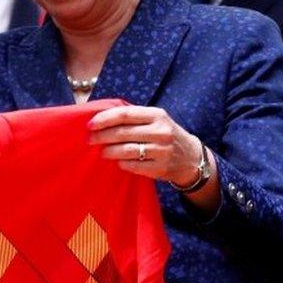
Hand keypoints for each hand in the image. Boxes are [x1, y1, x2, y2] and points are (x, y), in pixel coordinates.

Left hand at [88, 105, 202, 186]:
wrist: (191, 157)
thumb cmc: (165, 134)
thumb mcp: (156, 119)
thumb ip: (134, 116)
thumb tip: (101, 115)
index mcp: (157, 115)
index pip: (125, 114)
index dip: (104, 119)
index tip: (90, 124)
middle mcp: (161, 131)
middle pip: (123, 133)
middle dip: (102, 136)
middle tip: (90, 140)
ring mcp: (162, 151)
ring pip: (126, 150)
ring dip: (109, 151)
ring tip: (102, 152)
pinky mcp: (160, 168)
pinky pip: (134, 166)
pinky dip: (122, 164)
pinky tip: (118, 162)